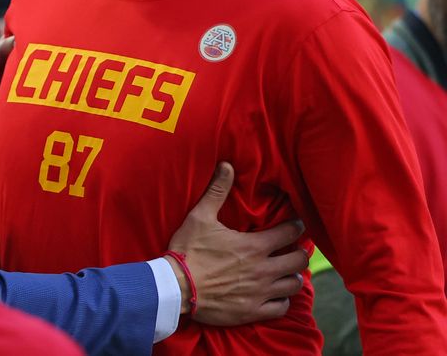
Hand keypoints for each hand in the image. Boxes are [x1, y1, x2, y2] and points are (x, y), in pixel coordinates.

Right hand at [167, 162, 306, 325]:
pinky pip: (281, 307)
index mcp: (255, 246)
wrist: (176, 287)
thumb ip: (217, 191)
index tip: (296, 224)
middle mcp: (264, 269)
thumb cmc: (189, 250)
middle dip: (299, 252)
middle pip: (299, 260)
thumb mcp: (200, 216)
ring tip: (286, 271)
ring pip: (294, 284)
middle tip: (294, 249)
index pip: (290, 233)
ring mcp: (260, 292)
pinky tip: (276, 294)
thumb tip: (227, 165)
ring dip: (292, 276)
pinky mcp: (253, 310)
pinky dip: (282, 300)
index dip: (297, 226)